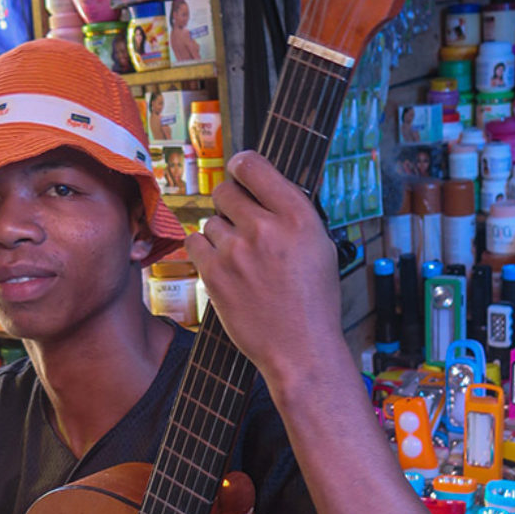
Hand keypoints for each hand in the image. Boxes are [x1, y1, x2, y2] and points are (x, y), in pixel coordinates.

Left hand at [184, 151, 343, 390]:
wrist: (300, 348)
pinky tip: (222, 266)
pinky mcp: (214, 275)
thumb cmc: (313, 302)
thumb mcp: (320, 247)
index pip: (253, 165)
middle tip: (240, 223)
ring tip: (240, 259)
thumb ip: (293, 214)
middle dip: (230, 203)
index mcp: (298, 217)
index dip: (242, 166)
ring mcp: (236, 252)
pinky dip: (204, 252)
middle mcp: (266, 228)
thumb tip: (266, 188)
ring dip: (220, 235)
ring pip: (210, 222)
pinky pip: (194, 243)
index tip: (240, 172)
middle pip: (224, 190)